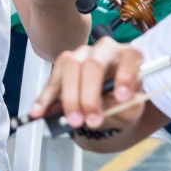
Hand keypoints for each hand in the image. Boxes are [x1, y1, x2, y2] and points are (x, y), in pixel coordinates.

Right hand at [28, 38, 145, 131]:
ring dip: (69, 97)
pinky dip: (45, 97)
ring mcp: (81, 54)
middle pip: (93, 64)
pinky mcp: (63, 65)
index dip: (125, 76)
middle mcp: (104, 49)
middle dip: (89, 95)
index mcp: (128, 56)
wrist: (111, 102)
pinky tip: (39, 111)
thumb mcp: (131, 107)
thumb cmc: (124, 102)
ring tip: (72, 120)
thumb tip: (100, 110)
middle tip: (90, 120)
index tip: (122, 97)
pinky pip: (53, 79)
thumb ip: (122, 107)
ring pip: (70, 67)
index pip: (129, 57)